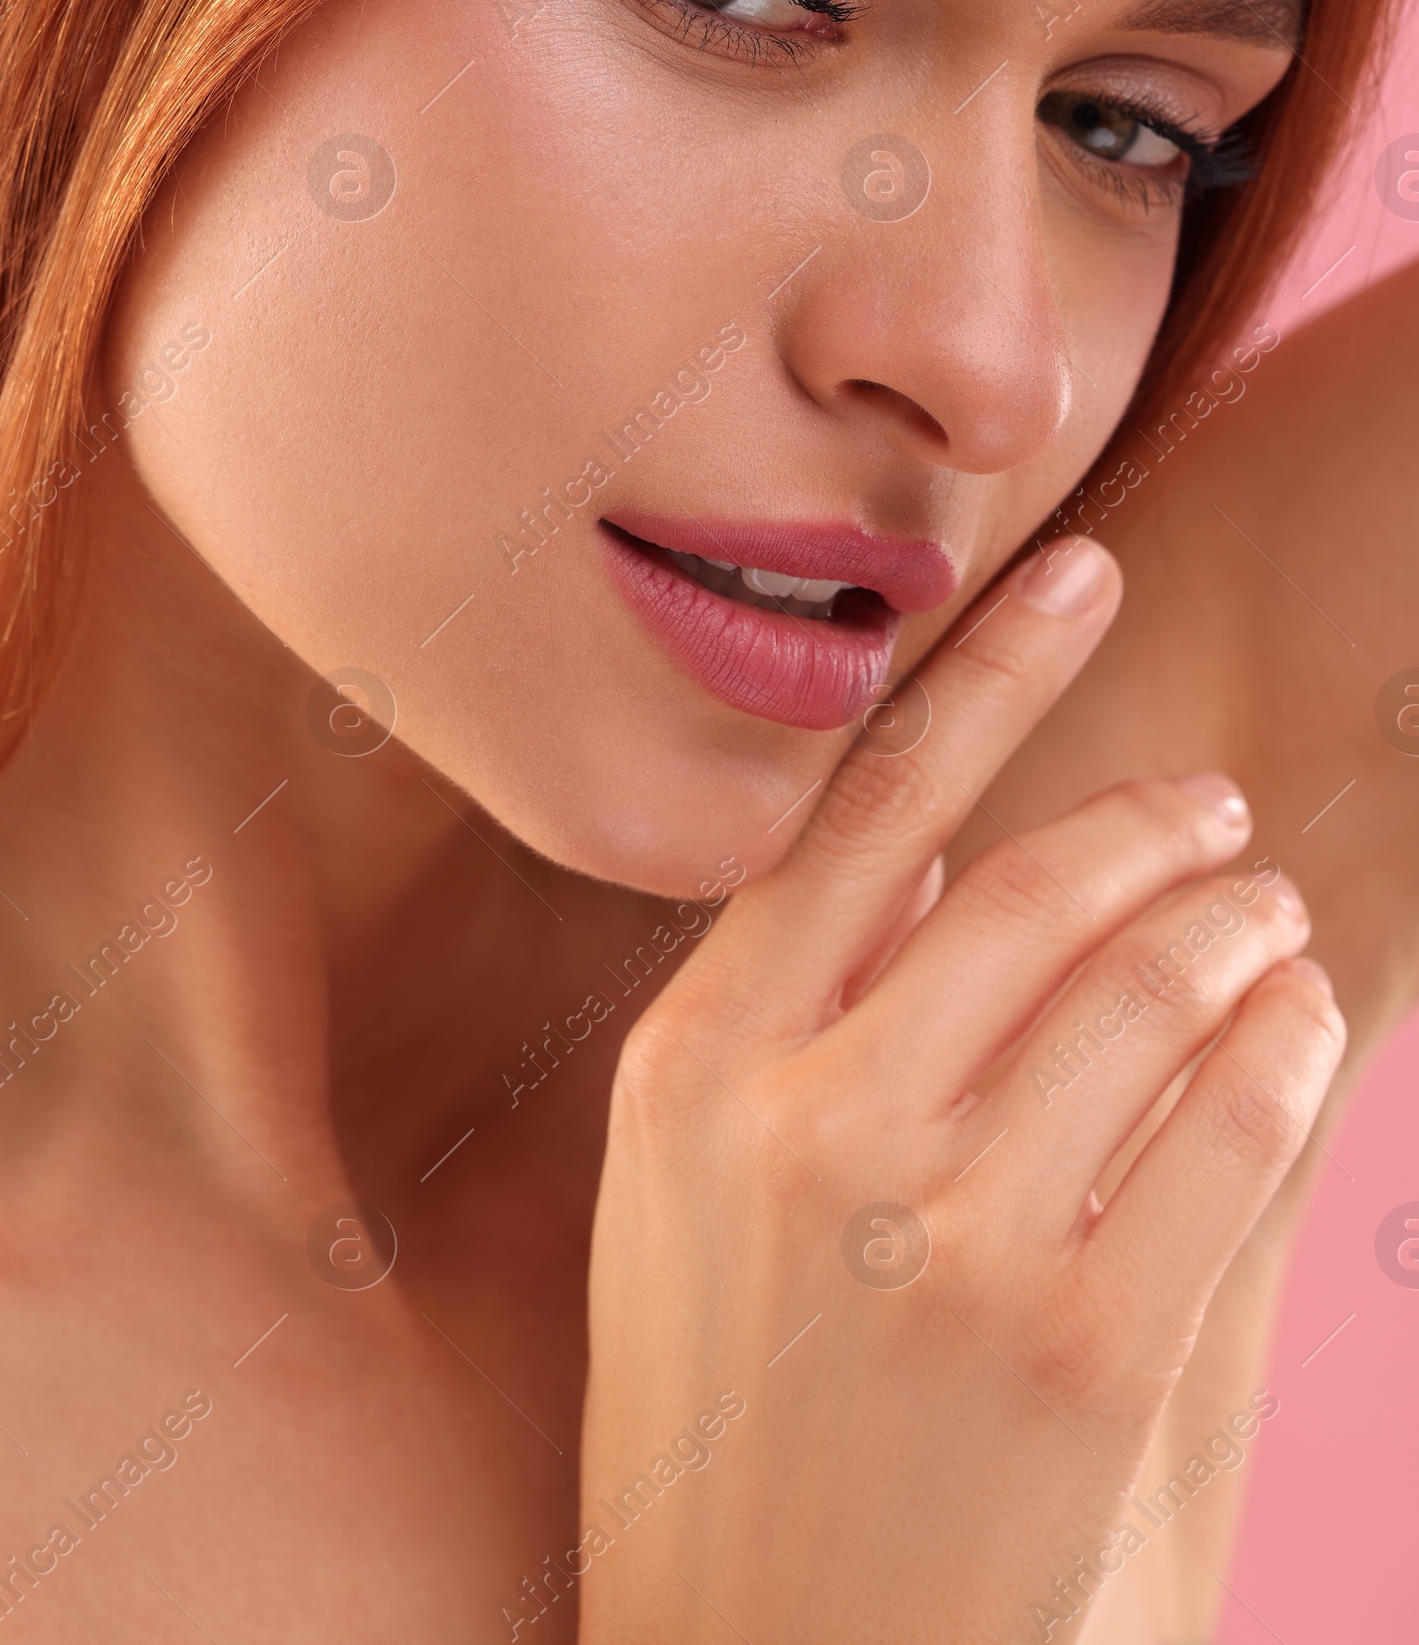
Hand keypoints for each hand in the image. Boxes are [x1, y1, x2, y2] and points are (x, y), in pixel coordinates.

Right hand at [575, 538, 1342, 1644]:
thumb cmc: (725, 1411)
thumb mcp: (683, 1190)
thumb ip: (790, 996)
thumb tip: (932, 830)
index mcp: (695, 1063)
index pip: (862, 806)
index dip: (987, 669)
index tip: (1081, 568)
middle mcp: (805, 1123)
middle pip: (1038, 884)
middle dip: (1161, 823)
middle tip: (1217, 814)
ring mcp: (941, 1239)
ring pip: (1152, 986)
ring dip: (1241, 925)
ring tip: (1268, 919)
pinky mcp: (1074, 1351)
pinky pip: (1228, 1129)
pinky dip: (1287, 1046)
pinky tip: (1296, 1024)